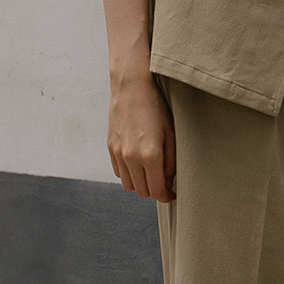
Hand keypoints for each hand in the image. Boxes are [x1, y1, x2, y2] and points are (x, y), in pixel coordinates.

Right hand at [107, 69, 176, 200]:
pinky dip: (129, 174)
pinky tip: (138, 163)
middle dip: (154, 191)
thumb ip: (171, 160)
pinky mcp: (110, 147)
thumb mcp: (171, 133)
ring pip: (128, 185)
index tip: (172, 194)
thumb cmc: (156, 107)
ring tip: (151, 173)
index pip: (156, 191)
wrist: (132, 87)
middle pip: (142, 192)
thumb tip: (169, 178)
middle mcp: (131, 157)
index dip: (166, 196)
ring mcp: (118, 153)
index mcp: (150, 155)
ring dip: (140, 184)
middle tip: (164, 183)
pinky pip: (119, 172)